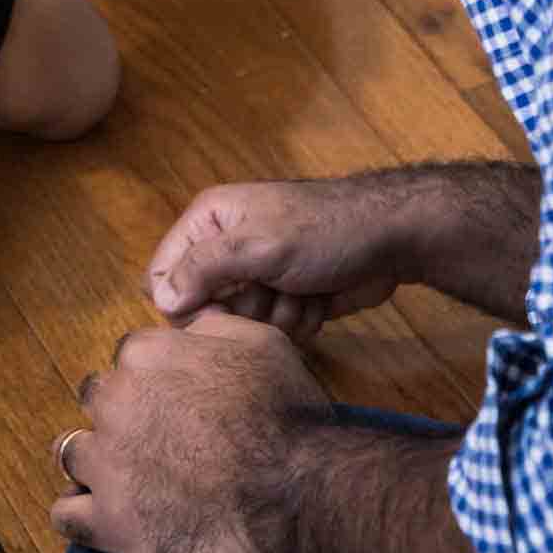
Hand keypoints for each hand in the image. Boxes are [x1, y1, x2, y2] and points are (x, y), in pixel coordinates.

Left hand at [50, 310, 331, 552]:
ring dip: (93, 460)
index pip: (128, 355)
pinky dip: (79, 513)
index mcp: (145, 355)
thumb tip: (190, 326)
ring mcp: (107, 462)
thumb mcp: (258, 341)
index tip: (168, 395)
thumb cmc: (283, 414)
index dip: (150, 376)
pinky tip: (98, 514)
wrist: (290, 492)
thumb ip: (211, 328)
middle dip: (118, 413)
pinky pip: (66, 514)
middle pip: (95, 398)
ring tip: (120, 474)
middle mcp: (115, 401)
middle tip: (150, 435)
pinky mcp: (108, 521)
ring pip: (71, 452)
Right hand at [147, 178, 403, 344]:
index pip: (163, 275)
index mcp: (211, 220)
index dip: (186, 303)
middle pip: (205, 308)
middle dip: (244, 310)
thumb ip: (206, 267)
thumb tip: (161, 300)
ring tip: (304, 287)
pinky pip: (273, 331)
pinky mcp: (287, 298)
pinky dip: (299, 321)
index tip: (220, 312)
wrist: (391, 237)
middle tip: (272, 289)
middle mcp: (229, 246)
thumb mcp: (260, 245)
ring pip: (242, 325)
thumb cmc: (325, 230)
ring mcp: (260, 274)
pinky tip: (320, 297)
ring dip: (277, 316)